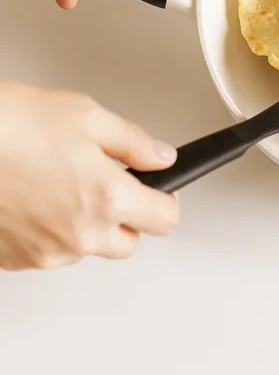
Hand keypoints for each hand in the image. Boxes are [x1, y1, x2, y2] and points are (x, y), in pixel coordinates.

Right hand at [0, 80, 178, 270]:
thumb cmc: (8, 126)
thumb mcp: (85, 116)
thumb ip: (133, 142)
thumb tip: (161, 156)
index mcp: (107, 198)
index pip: (165, 220)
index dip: (165, 200)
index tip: (160, 190)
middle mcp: (80, 234)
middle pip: (129, 242)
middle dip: (126, 216)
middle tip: (106, 184)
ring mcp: (45, 252)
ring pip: (87, 248)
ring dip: (85, 225)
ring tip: (59, 184)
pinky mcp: (16, 259)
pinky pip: (49, 253)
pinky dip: (49, 232)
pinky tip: (34, 199)